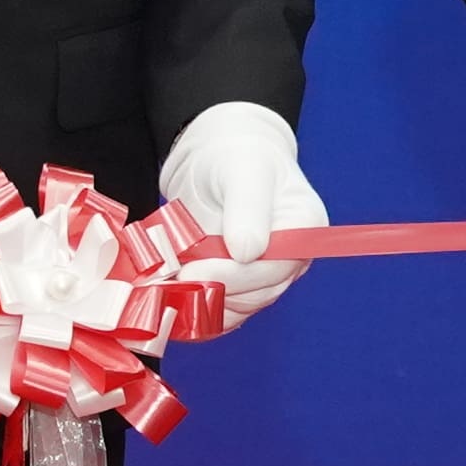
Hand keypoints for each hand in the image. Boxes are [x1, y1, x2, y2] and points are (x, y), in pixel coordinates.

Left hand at [156, 100, 322, 331]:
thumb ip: (248, 207)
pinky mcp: (235, 286)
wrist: (216, 160)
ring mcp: (261, 277)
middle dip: (209, 290)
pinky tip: (166, 296)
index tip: (194, 271)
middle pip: (255, 294)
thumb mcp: (242, 169)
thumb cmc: (236, 154)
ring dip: (196, 302)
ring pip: (234, 308)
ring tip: (160, 284)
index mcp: (305, 228)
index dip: (235, 276)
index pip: (276, 267)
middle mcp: (289, 260)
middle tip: (166, 280)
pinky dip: (191, 309)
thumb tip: (248, 252)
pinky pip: (218, 311)